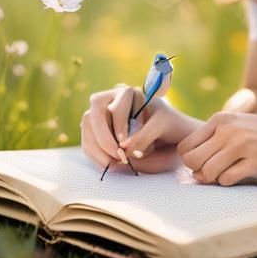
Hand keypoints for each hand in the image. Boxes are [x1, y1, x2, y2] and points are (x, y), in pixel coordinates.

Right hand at [80, 84, 198, 173]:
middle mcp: (111, 99)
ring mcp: (101, 114)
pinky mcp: (96, 129)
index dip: (118, 125)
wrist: (169, 134)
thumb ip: (143, 136)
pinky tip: (108, 163)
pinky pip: (87, 139)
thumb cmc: (166, 126)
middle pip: (93, 114)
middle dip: (103, 138)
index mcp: (130, 94)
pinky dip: (94, 154)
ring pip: (87, 127)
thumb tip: (123, 148)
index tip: (124, 144)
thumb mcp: (160, 127)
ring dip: (96, 147)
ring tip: (113, 163)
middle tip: (116, 157)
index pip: (116, 106)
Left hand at [176, 111, 256, 185]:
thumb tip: (193, 171)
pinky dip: (229, 183)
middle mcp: (229, 130)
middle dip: (199, 172)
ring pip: (207, 172)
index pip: (186, 146)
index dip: (191, 161)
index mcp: (222, 119)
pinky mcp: (255, 162)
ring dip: (214, 180)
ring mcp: (242, 145)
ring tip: (229, 175)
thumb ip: (216, 142)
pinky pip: (227, 180)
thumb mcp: (240, 128)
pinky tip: (241, 176)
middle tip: (213, 175)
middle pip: (192, 160)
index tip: (204, 165)